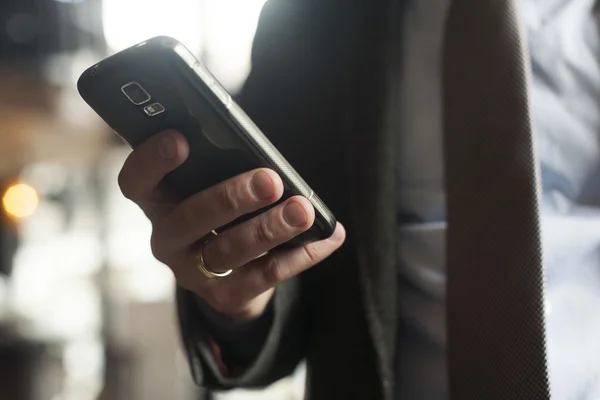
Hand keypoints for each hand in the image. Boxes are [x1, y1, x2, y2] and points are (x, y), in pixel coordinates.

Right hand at [117, 130, 345, 319]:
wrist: (229, 275)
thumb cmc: (220, 211)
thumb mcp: (208, 187)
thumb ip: (219, 166)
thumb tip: (260, 151)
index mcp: (159, 203)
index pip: (136, 182)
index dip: (152, 162)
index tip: (180, 139)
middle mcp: (168, 240)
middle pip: (190, 219)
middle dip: (231, 198)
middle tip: (270, 180)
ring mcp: (194, 273)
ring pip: (229, 251)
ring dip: (269, 229)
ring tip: (303, 211)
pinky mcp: (226, 296)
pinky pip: (266, 276)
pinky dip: (302, 254)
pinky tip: (329, 235)